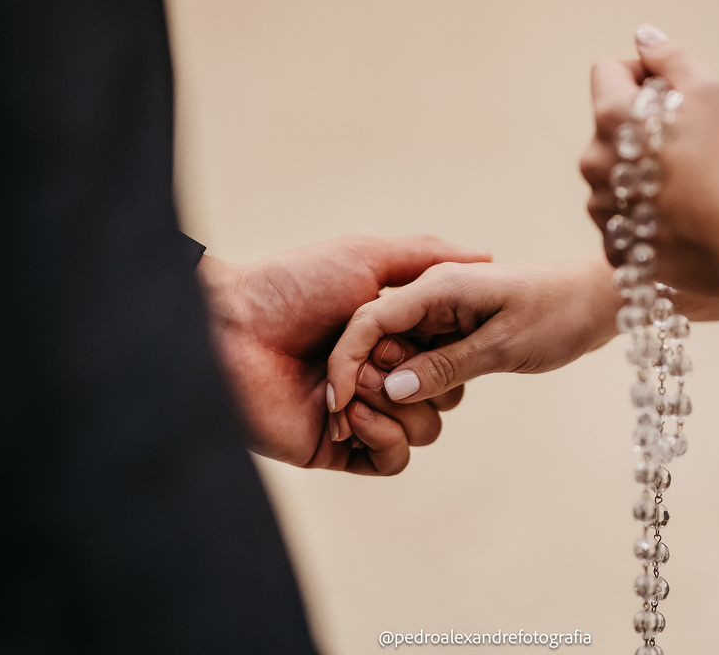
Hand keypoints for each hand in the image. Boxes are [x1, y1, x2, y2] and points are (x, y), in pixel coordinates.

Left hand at [197, 235, 489, 474]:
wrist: (230, 328)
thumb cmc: (292, 285)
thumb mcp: (367, 257)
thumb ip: (427, 256)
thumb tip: (488, 257)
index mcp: (389, 339)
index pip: (449, 357)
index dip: (443, 348)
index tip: (411, 331)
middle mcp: (379, 378)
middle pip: (446, 396)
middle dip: (420, 376)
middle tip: (376, 358)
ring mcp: (360, 415)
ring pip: (425, 431)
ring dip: (398, 405)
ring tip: (355, 385)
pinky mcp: (338, 449)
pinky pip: (392, 462)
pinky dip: (383, 437)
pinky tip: (349, 412)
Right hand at [327, 259, 621, 404]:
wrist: (599, 300)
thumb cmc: (559, 313)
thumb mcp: (504, 346)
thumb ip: (446, 366)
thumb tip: (392, 390)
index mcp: (437, 286)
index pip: (369, 320)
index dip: (347, 363)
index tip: (338, 405)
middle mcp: (431, 295)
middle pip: (375, 339)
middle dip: (367, 380)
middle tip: (367, 426)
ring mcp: (442, 312)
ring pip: (397, 352)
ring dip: (392, 386)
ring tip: (392, 424)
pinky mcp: (455, 329)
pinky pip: (421, 357)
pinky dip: (417, 382)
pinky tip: (421, 407)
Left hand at [580, 25, 718, 307]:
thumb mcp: (710, 90)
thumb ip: (669, 57)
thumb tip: (644, 37)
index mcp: (611, 118)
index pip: (606, 71)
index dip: (641, 73)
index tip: (672, 91)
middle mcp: (594, 163)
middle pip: (610, 127)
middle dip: (643, 127)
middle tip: (692, 142)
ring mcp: (603, 211)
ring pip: (615, 175)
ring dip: (643, 173)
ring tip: (691, 184)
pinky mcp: (618, 249)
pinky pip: (624, 222)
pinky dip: (647, 217)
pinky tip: (683, 218)